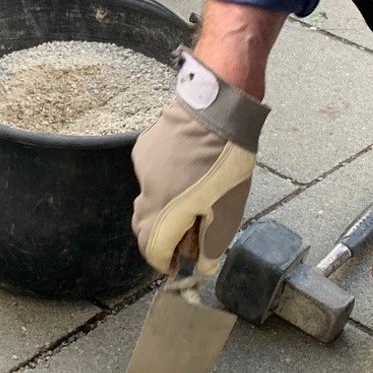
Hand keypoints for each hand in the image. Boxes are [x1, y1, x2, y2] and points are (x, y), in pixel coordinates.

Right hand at [130, 53, 267, 274]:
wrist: (216, 107)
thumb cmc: (228, 160)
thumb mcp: (230, 207)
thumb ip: (213, 241)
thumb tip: (204, 265)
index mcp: (167, 209)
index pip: (152, 247)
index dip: (163, 261)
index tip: (177, 265)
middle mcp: (147, 190)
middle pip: (143, 225)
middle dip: (160, 237)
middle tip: (184, 236)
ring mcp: (142, 167)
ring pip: (147, 198)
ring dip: (164, 207)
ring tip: (192, 196)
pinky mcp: (143, 147)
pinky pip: (149, 175)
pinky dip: (163, 182)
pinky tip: (185, 169)